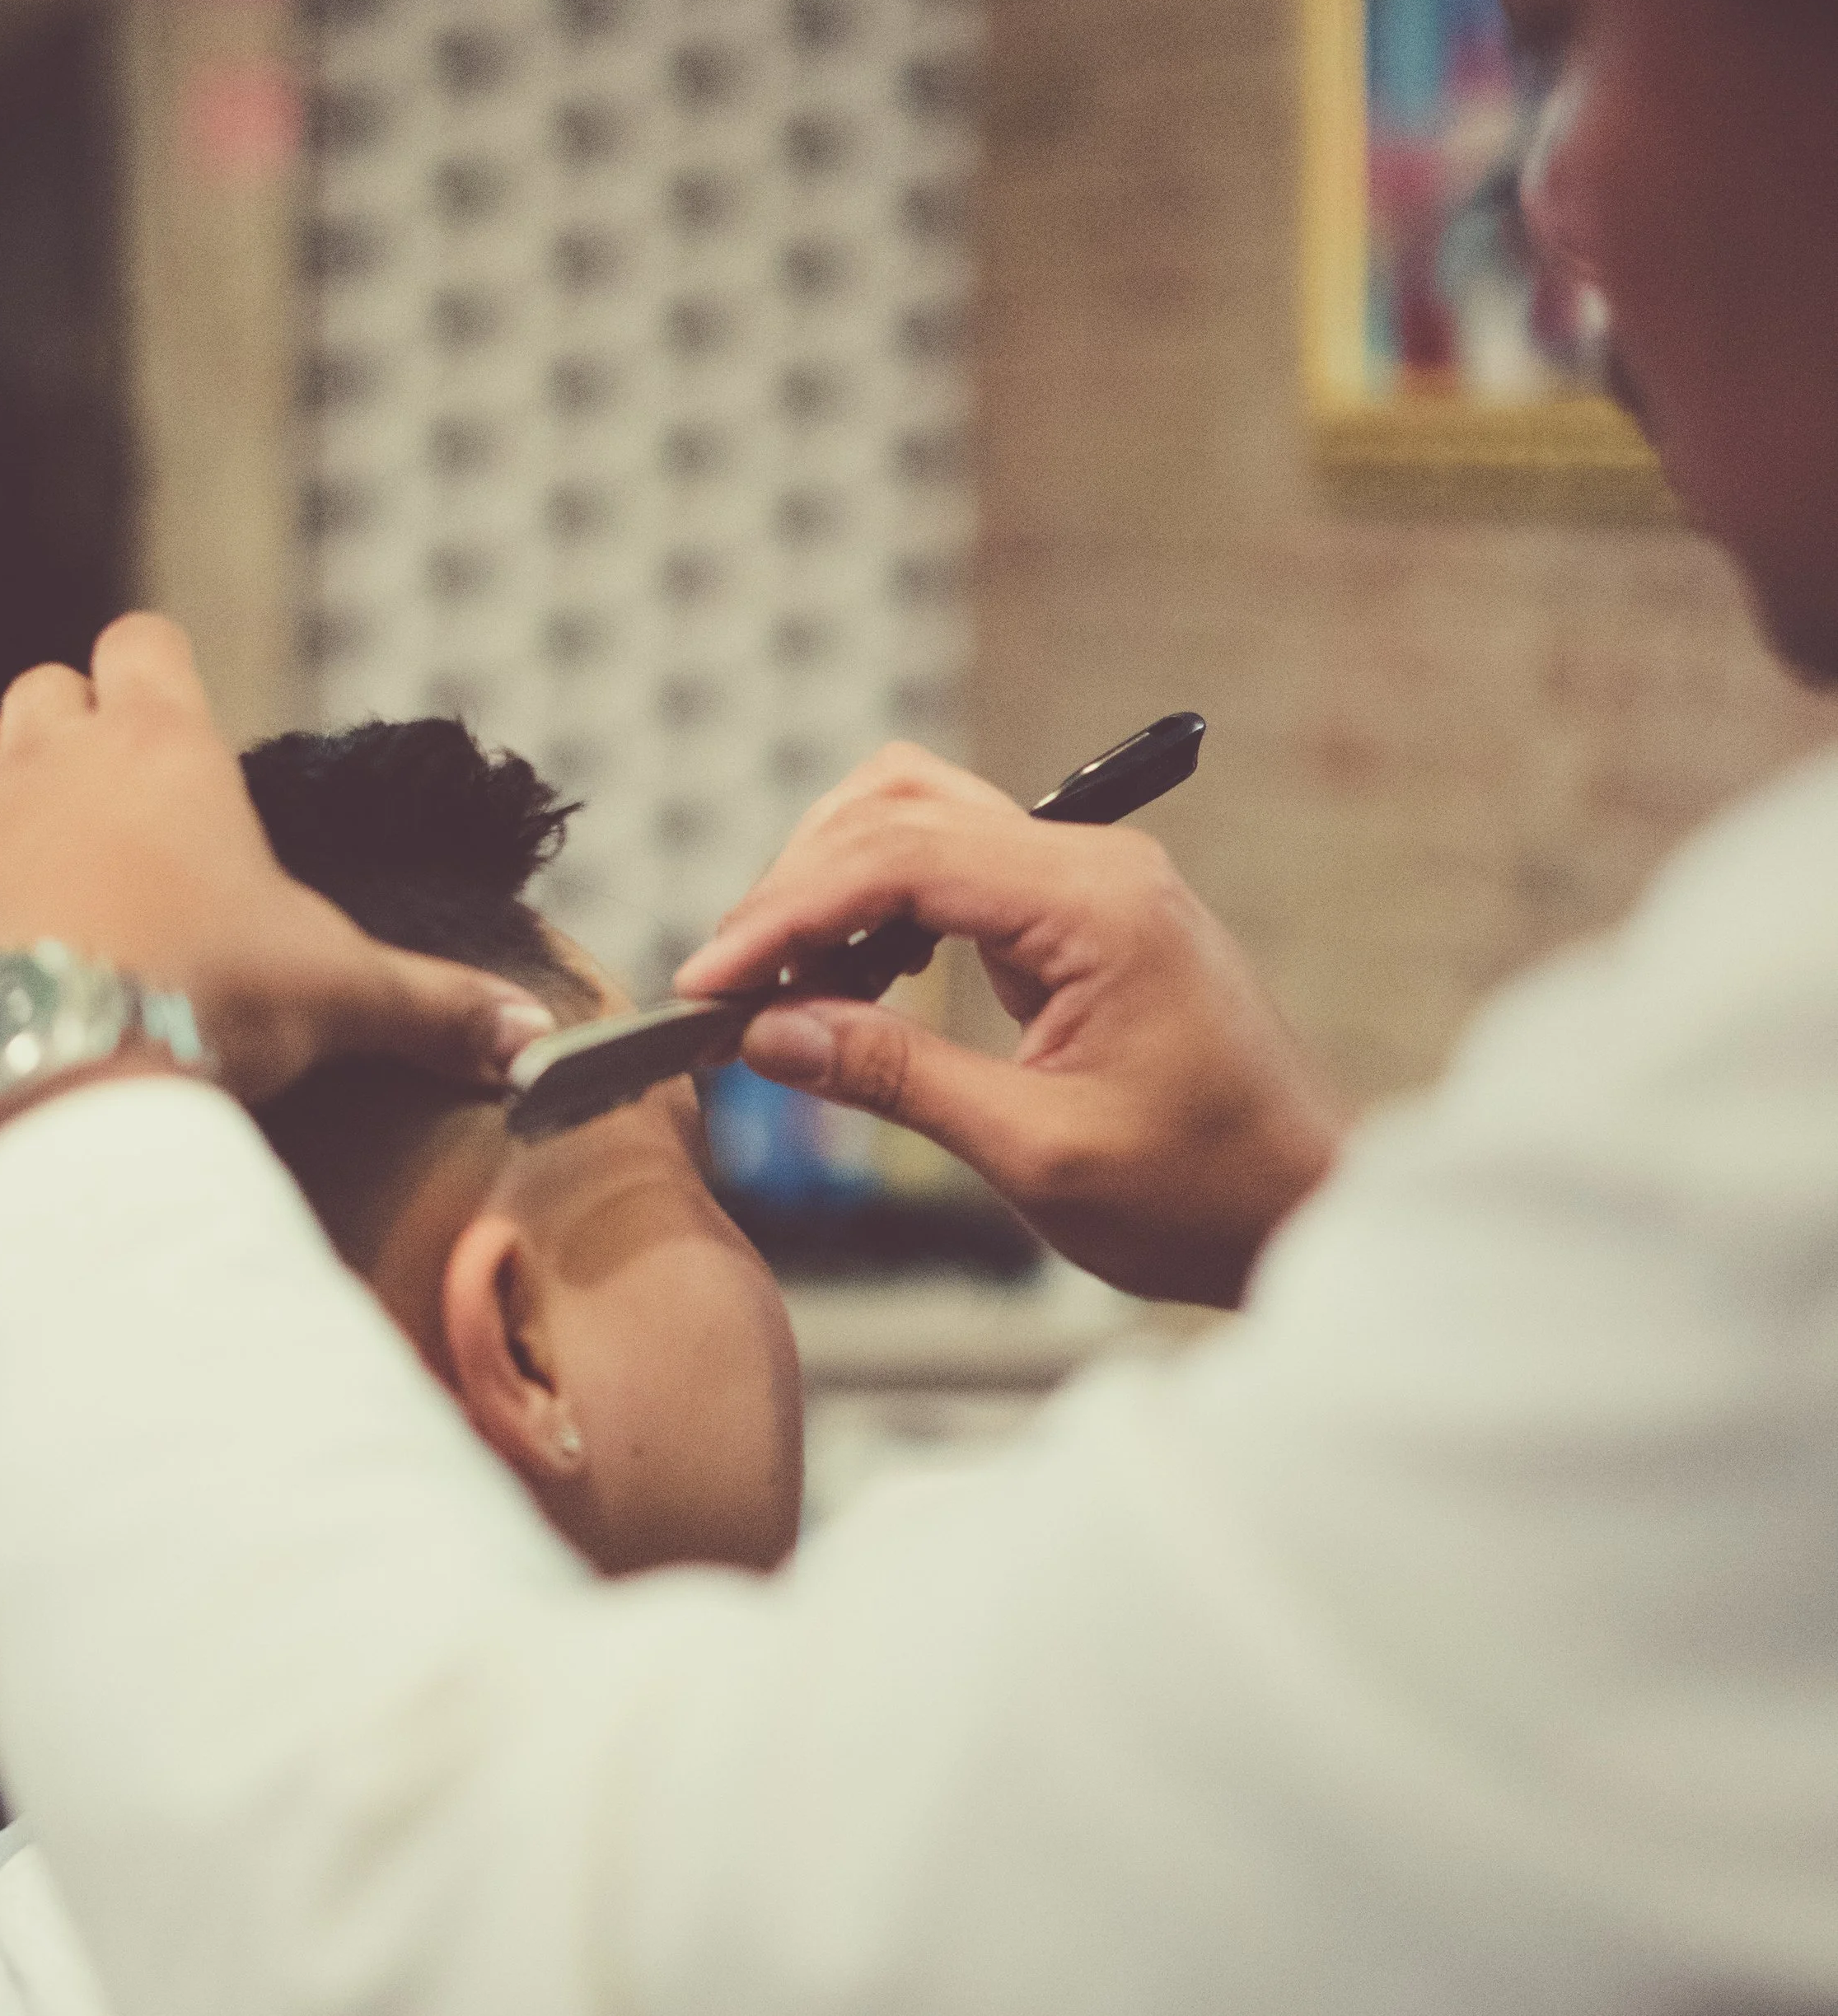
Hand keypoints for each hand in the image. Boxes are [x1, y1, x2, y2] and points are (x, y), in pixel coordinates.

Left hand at [0, 617, 555, 1124]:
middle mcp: (51, 760)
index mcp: (162, 750)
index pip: (145, 642)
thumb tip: (542, 1043)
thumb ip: (436, 1010)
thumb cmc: (206, 1005)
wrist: (62, 1077)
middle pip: (43, 688)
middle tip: (112, 809)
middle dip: (70, 729)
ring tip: (7, 831)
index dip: (155, 670)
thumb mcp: (339, 1001)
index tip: (174, 720)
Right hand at [675, 745, 1345, 1305]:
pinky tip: (848, 987)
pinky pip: (955, 873)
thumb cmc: (1203, 1194)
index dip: (785, 913)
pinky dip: (882, 912)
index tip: (709, 983)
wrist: (1307, 1208)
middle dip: (799, 885)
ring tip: (782, 989)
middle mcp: (1095, 865)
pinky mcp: (1080, 916)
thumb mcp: (1035, 1150)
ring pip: (920, 822)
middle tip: (732, 986)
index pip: (900, 857)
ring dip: (835, 888)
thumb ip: (895, 1076)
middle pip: (899, 806)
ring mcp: (1090, 882)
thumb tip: (768, 1031)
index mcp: (1097, 904)